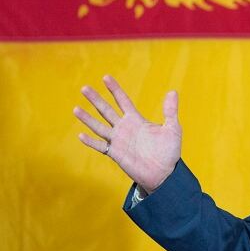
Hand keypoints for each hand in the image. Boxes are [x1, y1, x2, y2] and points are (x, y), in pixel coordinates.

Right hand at [74, 75, 181, 191]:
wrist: (164, 173)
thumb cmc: (169, 152)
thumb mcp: (172, 129)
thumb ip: (170, 111)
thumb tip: (173, 92)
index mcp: (136, 120)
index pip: (123, 101)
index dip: (115, 89)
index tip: (105, 77)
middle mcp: (124, 128)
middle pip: (107, 110)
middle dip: (96, 99)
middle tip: (84, 88)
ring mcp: (118, 141)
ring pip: (99, 126)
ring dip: (88, 118)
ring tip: (76, 109)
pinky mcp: (116, 154)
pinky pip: (101, 147)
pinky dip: (91, 142)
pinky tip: (81, 135)